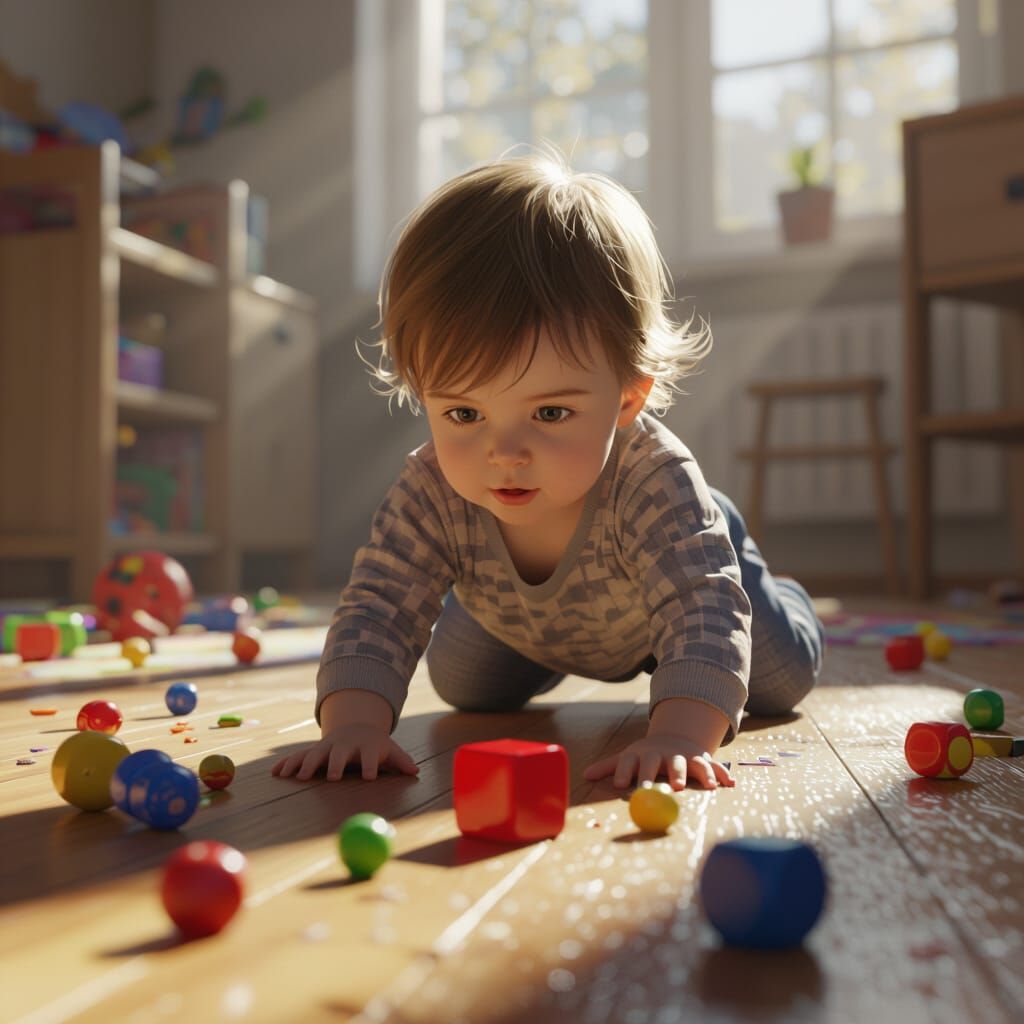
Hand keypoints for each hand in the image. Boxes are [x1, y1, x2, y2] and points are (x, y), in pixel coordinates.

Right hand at [271, 721, 418, 781]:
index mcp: (365, 746)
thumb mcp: (390, 750)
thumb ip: (401, 761)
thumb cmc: (375, 746)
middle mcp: (344, 745)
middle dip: (335, 764)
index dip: (370, 764)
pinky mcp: (313, 752)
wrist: (355, 727)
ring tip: (298, 777)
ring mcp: (326, 747)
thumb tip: (416, 771)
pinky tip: (276, 773)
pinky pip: (297, 757)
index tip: (370, 776)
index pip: (369, 755)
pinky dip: (286, 764)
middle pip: (339, 753)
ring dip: (306, 764)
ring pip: (314, 754)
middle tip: (331, 777)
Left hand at [583, 733, 734, 790]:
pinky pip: (714, 766)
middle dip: (666, 775)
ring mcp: (684, 755)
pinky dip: (722, 774)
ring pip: (690, 764)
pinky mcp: (702, 758)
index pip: (630, 761)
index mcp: (641, 754)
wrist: (674, 738)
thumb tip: (585, 774)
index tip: (622, 786)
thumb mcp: (628, 757)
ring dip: (699, 774)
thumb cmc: (646, 756)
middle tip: (669, 789)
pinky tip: (729, 784)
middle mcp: (663, 753)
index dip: (626, 772)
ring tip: (708, 787)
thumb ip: (610, 767)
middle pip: (662, 762)